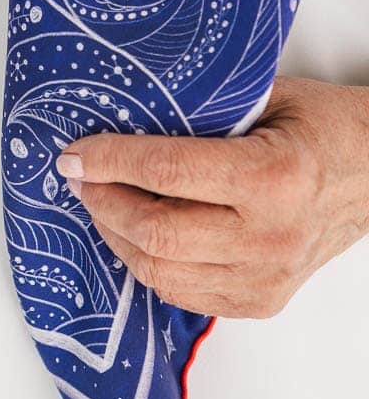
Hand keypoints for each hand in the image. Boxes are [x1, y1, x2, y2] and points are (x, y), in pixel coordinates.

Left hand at [56, 76, 368, 318]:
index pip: (166, 172)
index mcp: (273, 177)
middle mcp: (270, 236)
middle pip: (155, 232)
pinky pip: (183, 293)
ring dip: (117, 236)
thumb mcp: (266, 97)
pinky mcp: (262, 300)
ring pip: (162, 271)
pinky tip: (133, 233)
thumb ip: (199, 108)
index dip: (108, 161)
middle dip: (102, 202)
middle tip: (79, 178)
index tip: (74, 153)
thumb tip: (121, 111)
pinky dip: (147, 264)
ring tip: (100, 202)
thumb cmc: (325, 128)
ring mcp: (267, 277)